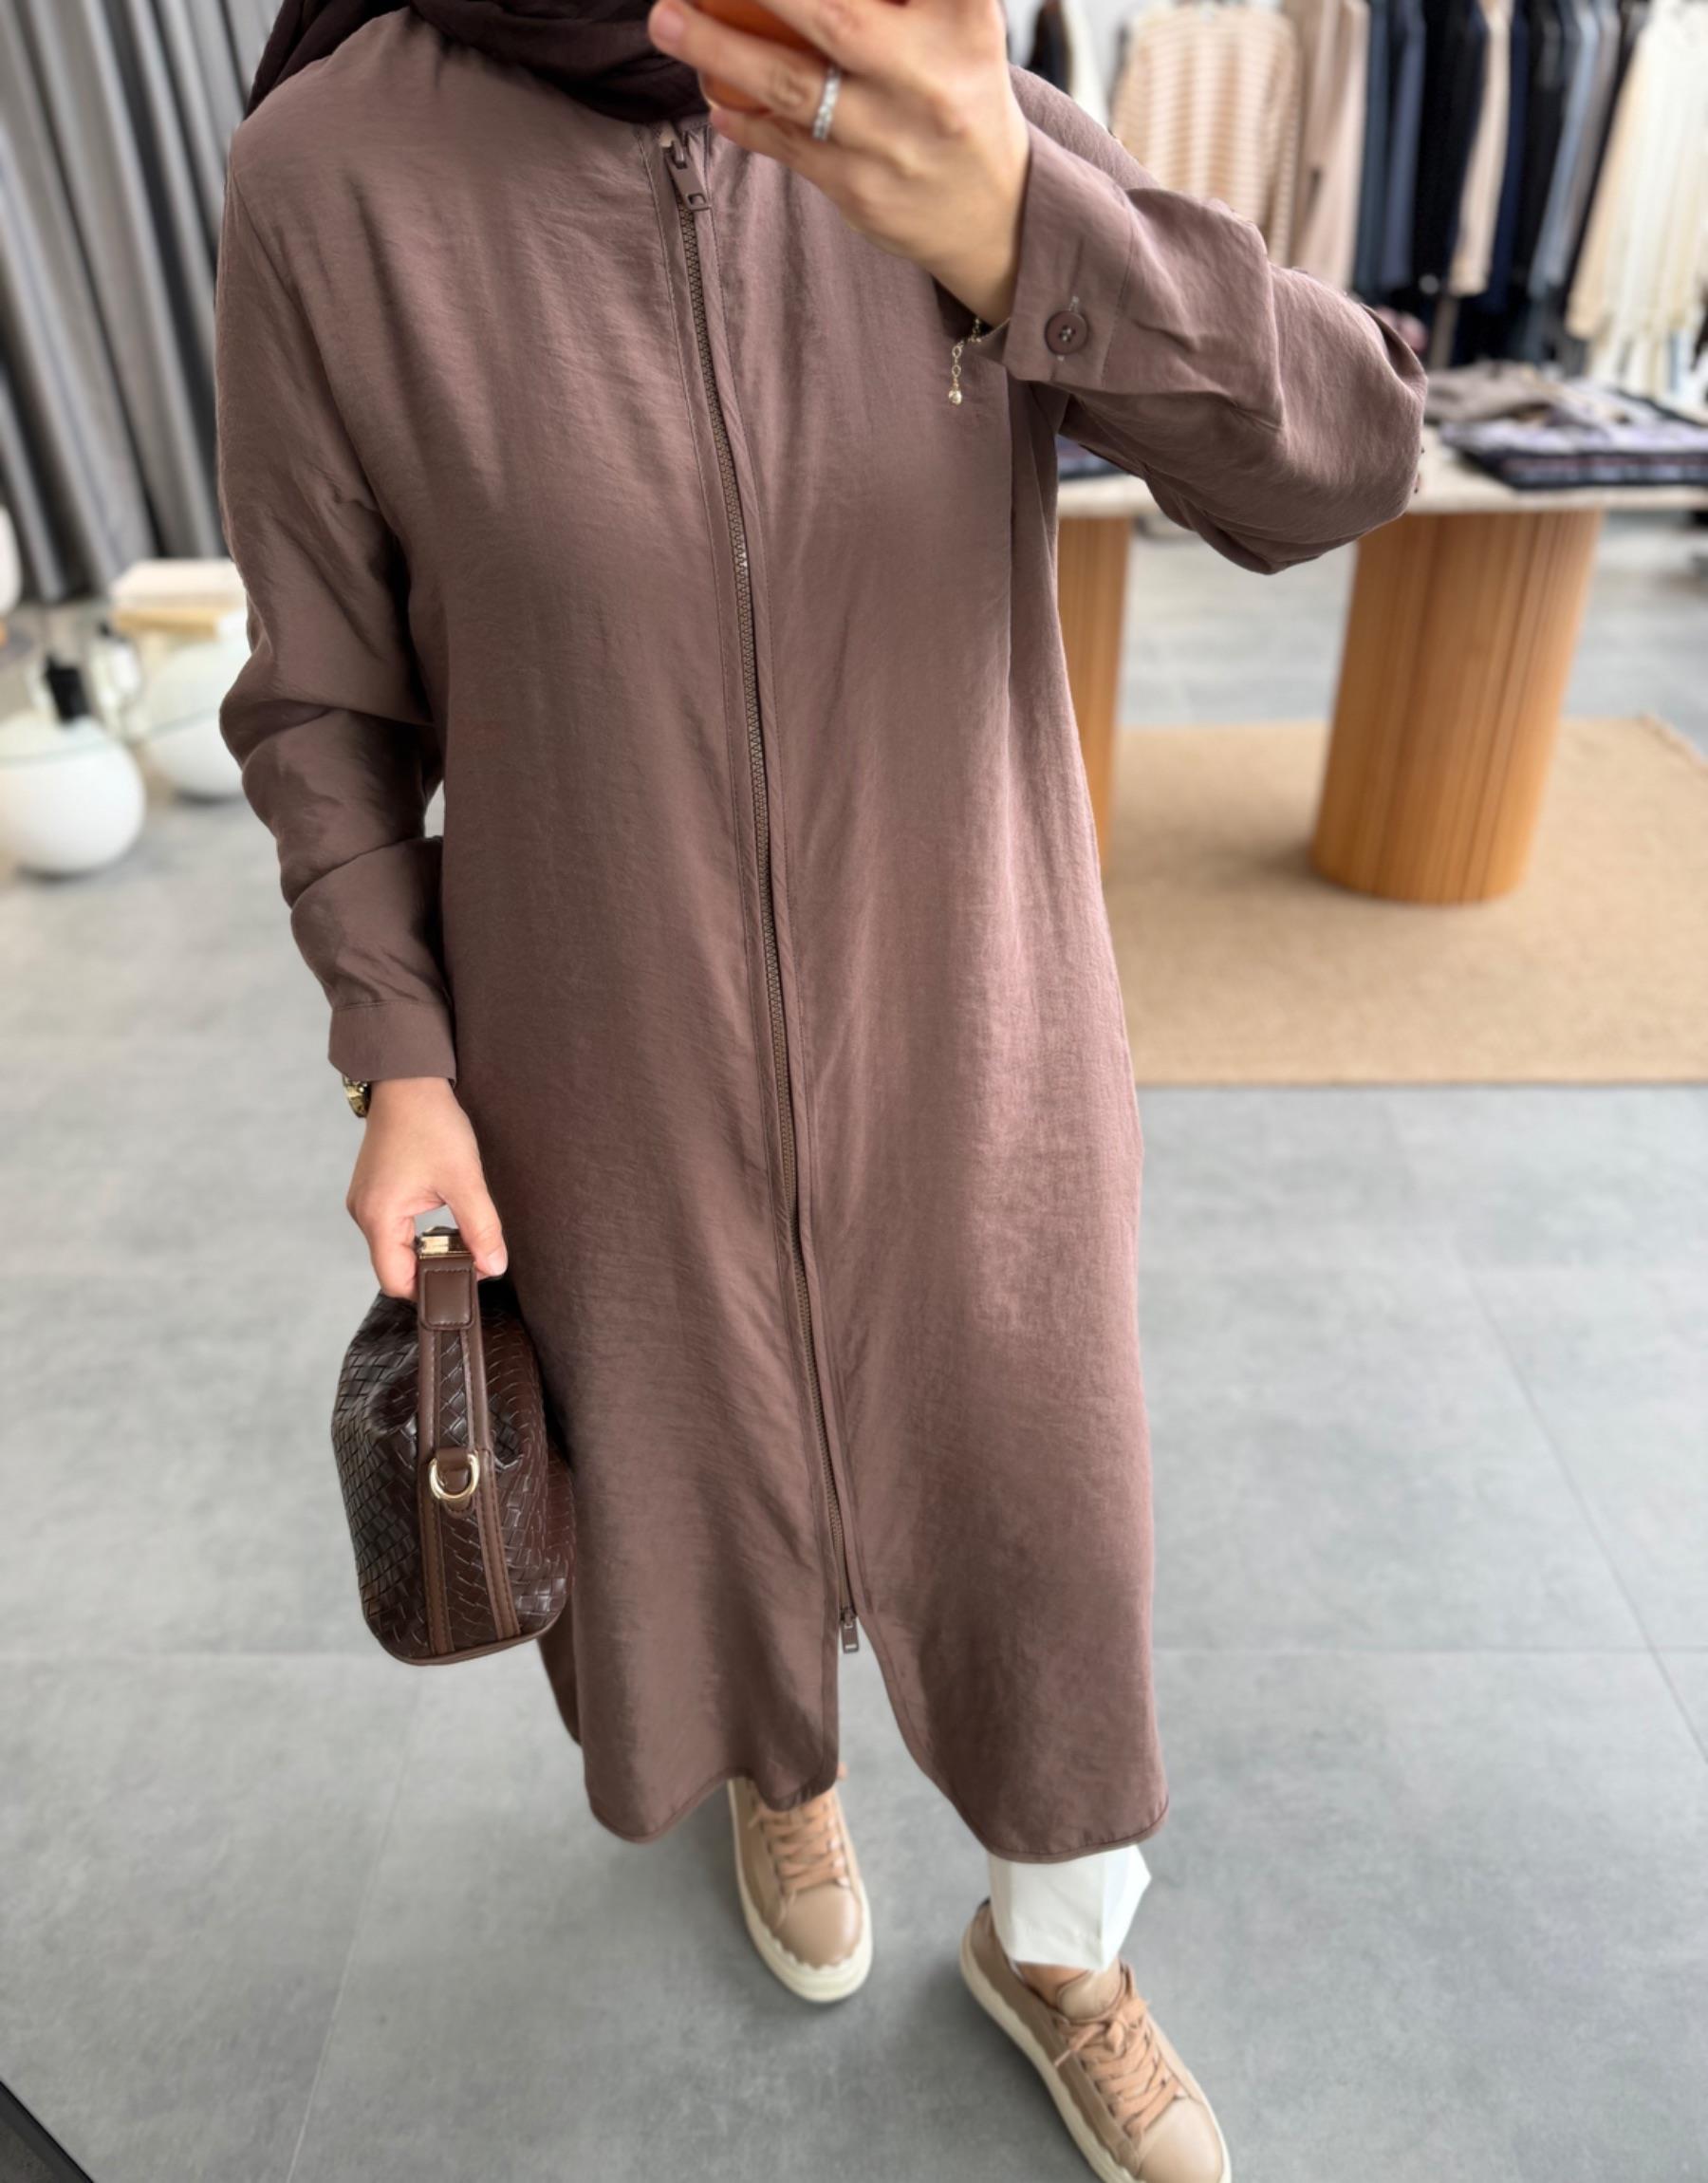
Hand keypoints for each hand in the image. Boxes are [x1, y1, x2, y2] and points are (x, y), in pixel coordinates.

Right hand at [345, 1077, 508, 1297]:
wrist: (409, 1082)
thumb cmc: (430, 1124)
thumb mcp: (464, 1178)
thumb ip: (481, 1228)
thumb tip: (494, 1266)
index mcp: (379, 1216)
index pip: (396, 1281)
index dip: (429, 1289)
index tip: (463, 1283)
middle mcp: (364, 1214)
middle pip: (395, 1268)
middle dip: (431, 1271)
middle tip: (470, 1262)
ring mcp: (365, 1202)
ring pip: (395, 1249)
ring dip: (426, 1252)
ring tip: (460, 1240)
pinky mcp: (374, 1193)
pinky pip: (393, 1229)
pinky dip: (417, 1234)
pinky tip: (443, 1221)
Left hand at [645, 0, 1030, 326]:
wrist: (995, 212)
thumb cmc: (958, 88)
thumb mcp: (959, 21)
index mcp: (964, 19)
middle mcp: (931, 77)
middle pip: (836, 17)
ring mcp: (893, 138)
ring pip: (792, 87)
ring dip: (717, 49)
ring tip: (666, 20)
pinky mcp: (862, 189)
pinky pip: (785, 144)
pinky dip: (743, 118)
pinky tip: (711, 92)